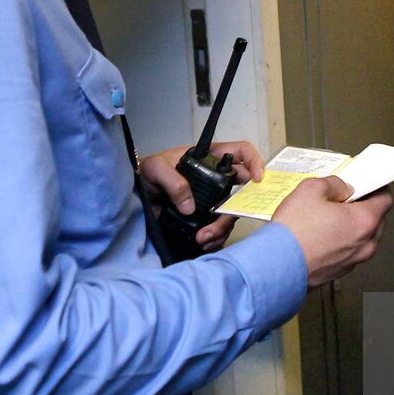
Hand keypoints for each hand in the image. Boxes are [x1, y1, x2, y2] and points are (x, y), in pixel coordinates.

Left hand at [138, 141, 264, 251]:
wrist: (136, 195)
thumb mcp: (155, 169)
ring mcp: (213, 199)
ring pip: (232, 213)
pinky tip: (202, 242)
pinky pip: (220, 229)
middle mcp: (216, 178)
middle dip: (237, 209)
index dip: (254, 161)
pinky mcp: (205, 217)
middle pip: (242, 190)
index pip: (241, 152)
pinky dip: (215, 238)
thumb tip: (189, 206)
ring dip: (222, 228)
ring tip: (202, 239)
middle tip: (220, 223)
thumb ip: (172, 182)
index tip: (257, 179)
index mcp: (210, 158)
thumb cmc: (147, 173)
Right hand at [272, 177, 392, 286]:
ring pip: (361, 237)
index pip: (385, 199)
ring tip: (327, 216)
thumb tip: (341, 187)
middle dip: (362, 206)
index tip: (367, 183)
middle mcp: (364, 244)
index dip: (377, 187)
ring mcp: (353, 261)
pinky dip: (340, 241)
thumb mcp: (311, 189)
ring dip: (350, 225)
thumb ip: (333, 183)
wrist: (276, 266)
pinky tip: (320, 234)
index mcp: (364, 221)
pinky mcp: (339, 272)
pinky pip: (347, 251)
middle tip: (343, 198)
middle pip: (375, 219)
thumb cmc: (293, 233)